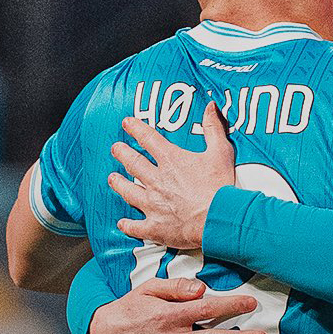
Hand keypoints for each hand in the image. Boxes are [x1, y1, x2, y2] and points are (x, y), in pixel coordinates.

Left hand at [109, 102, 235, 248]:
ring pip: (128, 191)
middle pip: (133, 163)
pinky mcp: (155, 226)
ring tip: (112, 178)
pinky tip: (122, 223)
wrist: (218, 218)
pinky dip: (127, 225)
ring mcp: (153, 204)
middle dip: (121, 154)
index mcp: (171, 160)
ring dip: (118, 184)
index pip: (148, 139)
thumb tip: (210, 107)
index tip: (127, 123)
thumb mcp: (221, 152)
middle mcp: (157, 180)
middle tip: (115, 148)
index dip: (135, 128)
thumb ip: (213, 128)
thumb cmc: (220, 187)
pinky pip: (135, 226)